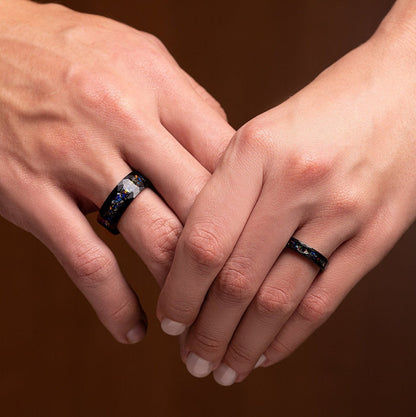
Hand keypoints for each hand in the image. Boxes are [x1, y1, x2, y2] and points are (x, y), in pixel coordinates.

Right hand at [0, 0, 232, 342]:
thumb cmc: (69, 53)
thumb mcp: (139, 58)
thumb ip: (188, 105)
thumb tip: (228, 153)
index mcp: (156, 84)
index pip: (227, 156)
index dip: (252, 203)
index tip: (259, 235)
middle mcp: (122, 119)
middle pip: (200, 202)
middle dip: (228, 254)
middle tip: (239, 287)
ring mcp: (76, 158)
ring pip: (154, 237)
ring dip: (183, 288)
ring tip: (195, 314)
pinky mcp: (32, 193)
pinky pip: (87, 262)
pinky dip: (115, 305)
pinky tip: (134, 328)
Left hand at [157, 4, 415, 384]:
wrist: (405, 86)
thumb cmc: (325, 107)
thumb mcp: (263, 131)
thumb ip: (227, 187)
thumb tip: (194, 250)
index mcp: (257, 150)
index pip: (203, 240)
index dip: (179, 290)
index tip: (169, 318)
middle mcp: (297, 182)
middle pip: (238, 280)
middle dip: (208, 331)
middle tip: (193, 360)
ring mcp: (343, 210)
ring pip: (280, 298)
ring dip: (246, 343)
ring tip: (224, 368)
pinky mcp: (378, 232)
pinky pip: (325, 298)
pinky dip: (291, 335)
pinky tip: (267, 352)